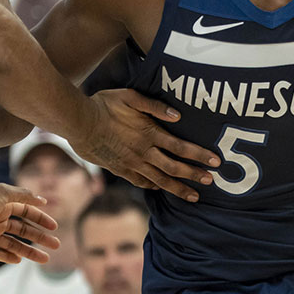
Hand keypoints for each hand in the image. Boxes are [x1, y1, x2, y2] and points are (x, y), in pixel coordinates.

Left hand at [0, 184, 60, 263]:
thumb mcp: (3, 192)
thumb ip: (23, 195)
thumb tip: (42, 199)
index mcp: (3, 205)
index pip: (27, 212)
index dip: (41, 219)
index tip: (54, 227)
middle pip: (24, 230)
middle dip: (40, 237)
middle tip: (56, 245)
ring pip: (14, 244)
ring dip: (30, 251)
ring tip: (45, 259)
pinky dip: (8, 257)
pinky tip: (19, 260)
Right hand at [70, 89, 219, 202]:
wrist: (78, 122)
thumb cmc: (104, 104)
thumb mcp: (131, 96)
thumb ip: (155, 106)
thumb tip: (178, 115)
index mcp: (149, 133)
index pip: (181, 147)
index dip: (199, 155)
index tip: (215, 162)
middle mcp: (143, 152)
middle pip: (174, 168)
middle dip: (194, 175)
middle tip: (211, 182)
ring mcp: (131, 163)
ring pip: (160, 180)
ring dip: (178, 188)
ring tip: (193, 196)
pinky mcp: (120, 169)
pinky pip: (140, 182)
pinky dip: (153, 187)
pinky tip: (160, 190)